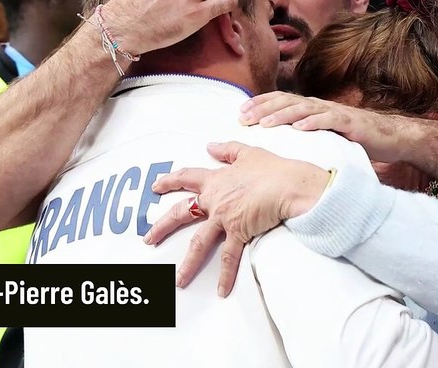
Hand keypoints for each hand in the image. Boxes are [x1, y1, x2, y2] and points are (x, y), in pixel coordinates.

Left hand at [146, 141, 329, 295]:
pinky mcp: (239, 233)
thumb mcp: (248, 153)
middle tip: (148, 238)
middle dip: (162, 226)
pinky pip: (230, 258)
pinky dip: (226, 276)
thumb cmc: (273, 169)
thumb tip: (211, 146)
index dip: (170, 180)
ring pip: (200, 242)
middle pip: (182, 213)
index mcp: (216, 180)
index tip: (156, 186)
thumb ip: (228, 150)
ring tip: (178, 279)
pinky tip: (221, 291)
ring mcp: (224, 218)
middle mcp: (215, 200)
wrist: (289, 185)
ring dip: (189, 263)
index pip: (187, 177)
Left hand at [239, 92, 402, 162]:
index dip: (260, 104)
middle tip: (243, 119)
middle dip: (263, 109)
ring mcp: (335, 113)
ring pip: (304, 109)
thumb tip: (278, 143)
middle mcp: (320, 106)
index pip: (281, 101)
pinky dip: (313, 122)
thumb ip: (304, 134)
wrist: (390, 137)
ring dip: (282, 115)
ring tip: (265, 123)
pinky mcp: (350, 123)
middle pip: (287, 102)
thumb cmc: (353, 137)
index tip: (239, 113)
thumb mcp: (323, 135)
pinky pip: (329, 120)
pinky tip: (299, 128)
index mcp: (312, 108)